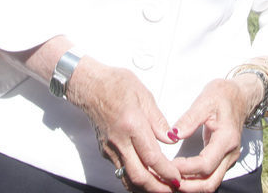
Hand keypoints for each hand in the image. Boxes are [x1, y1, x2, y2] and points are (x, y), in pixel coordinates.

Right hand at [68, 61, 182, 192]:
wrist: (89, 86)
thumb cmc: (115, 84)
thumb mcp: (144, 95)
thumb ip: (158, 120)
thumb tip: (170, 138)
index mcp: (131, 125)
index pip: (151, 157)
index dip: (166, 171)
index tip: (177, 178)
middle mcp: (119, 141)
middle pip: (138, 176)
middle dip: (157, 187)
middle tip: (172, 189)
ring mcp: (110, 149)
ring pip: (127, 178)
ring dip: (145, 187)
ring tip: (161, 188)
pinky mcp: (105, 151)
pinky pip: (121, 171)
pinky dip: (134, 179)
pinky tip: (146, 178)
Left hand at [169, 77, 257, 191]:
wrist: (240, 96)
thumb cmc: (223, 95)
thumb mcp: (205, 100)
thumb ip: (190, 118)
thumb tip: (173, 135)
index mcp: (226, 138)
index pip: (205, 164)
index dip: (186, 169)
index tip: (169, 165)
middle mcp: (230, 153)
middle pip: (209, 182)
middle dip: (188, 186)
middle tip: (167, 179)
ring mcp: (228, 158)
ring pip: (211, 183)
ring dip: (191, 186)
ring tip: (171, 180)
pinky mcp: (224, 159)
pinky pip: (211, 176)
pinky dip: (195, 180)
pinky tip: (181, 175)